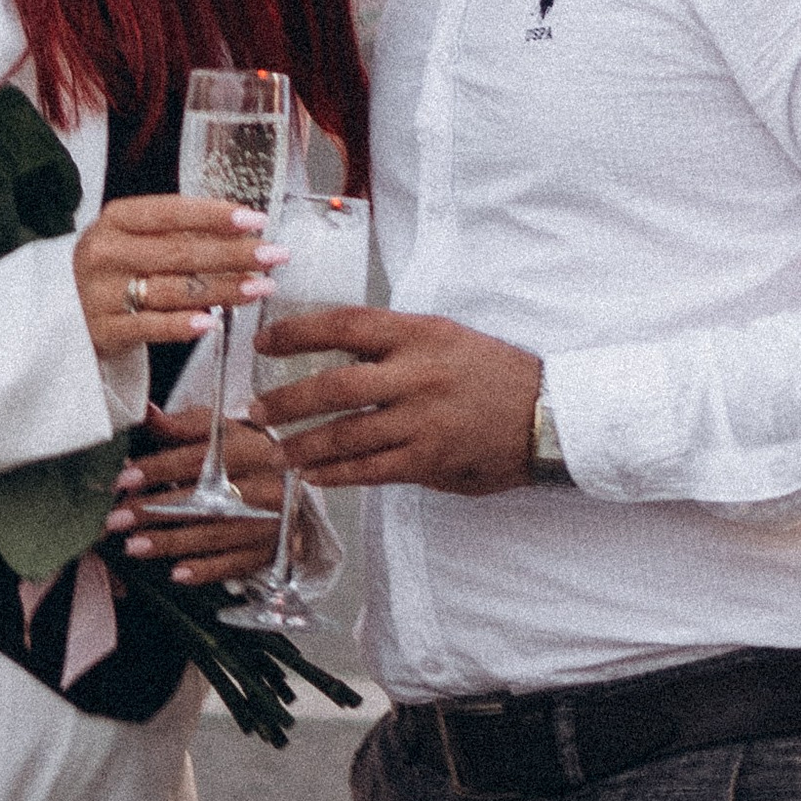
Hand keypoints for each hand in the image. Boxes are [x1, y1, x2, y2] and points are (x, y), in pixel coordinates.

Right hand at [71, 194, 284, 362]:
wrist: (59, 309)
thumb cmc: (113, 266)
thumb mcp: (132, 238)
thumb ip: (177, 233)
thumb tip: (242, 232)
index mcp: (115, 220)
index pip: (170, 212)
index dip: (214, 215)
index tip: (255, 219)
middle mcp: (106, 253)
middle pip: (179, 252)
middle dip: (233, 254)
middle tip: (274, 255)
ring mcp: (102, 293)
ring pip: (173, 290)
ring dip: (222, 290)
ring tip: (261, 288)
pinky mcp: (104, 330)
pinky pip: (151, 327)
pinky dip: (184, 325)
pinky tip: (213, 322)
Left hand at [108, 406, 282, 584]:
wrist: (297, 487)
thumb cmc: (250, 456)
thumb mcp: (223, 432)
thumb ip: (182, 426)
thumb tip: (146, 412)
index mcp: (251, 450)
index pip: (199, 459)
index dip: (160, 469)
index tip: (125, 478)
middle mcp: (265, 486)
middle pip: (205, 499)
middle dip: (156, 510)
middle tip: (117, 518)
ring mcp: (270, 522)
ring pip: (216, 534)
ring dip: (171, 542)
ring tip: (134, 546)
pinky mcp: (270, 550)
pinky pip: (235, 564)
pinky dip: (205, 571)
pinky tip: (177, 573)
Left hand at [253, 306, 540, 495]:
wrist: (547, 414)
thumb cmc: (490, 371)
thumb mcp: (444, 336)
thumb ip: (393, 343)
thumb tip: (332, 351)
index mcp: (419, 333)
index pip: (345, 325)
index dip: (297, 333)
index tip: (264, 342)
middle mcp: (417, 374)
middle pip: (335, 386)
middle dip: (286, 401)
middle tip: (254, 412)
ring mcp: (423, 420)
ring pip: (346, 434)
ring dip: (302, 446)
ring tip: (275, 452)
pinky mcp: (430, 460)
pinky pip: (371, 470)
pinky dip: (336, 474)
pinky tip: (313, 475)